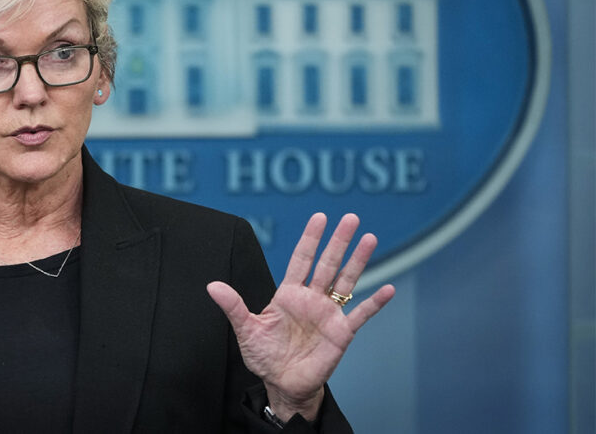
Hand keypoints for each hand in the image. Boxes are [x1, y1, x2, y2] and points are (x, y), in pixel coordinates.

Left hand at [207, 213, 394, 421]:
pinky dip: (374, 303)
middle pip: (327, 264)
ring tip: (369, 239)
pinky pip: (360, 315)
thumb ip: (233, 306)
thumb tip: (212, 286)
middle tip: (351, 218)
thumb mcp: (246, 330)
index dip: (310, 239)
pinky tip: (388, 289)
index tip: (320, 217)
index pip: (301, 259)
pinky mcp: (341, 333)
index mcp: (288, 294)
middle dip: (338, 241)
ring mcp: (328, 314)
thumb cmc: (264, 356)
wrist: (282, 384)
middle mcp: (311, 299)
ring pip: (346, 281)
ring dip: (358, 261)